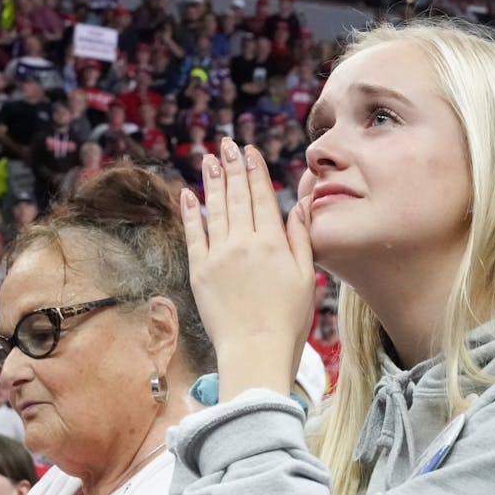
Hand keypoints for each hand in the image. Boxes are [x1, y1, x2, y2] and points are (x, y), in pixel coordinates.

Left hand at [181, 139, 313, 401]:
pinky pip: (193, 234)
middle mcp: (243, 242)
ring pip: (214, 208)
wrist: (255, 350)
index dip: (255, 170)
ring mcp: (218, 255)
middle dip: (231, 167)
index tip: (249, 150)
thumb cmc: (289, 319)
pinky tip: (188, 194)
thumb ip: (301, 236)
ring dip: (211, 181)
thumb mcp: (306, 275)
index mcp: (272, 242)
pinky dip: (190, 212)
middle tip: (225, 144)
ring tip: (208, 159)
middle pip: (236, 196)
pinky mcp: (199, 271)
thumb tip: (301, 203)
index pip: (261, 196)